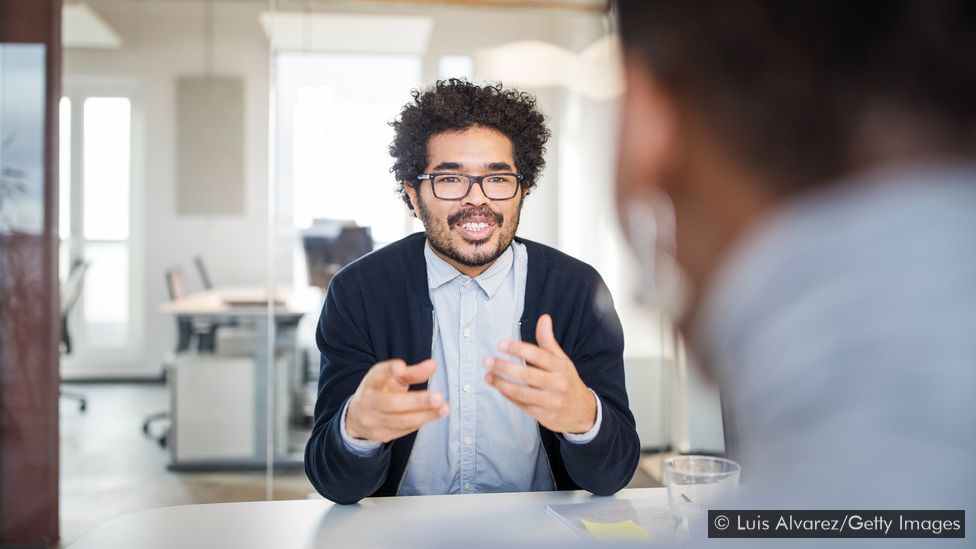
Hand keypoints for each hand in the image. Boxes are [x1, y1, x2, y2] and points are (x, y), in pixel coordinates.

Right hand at [346, 359, 449, 442]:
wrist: (357, 417)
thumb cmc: (380, 392)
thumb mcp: (392, 378)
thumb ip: (412, 372)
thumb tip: (433, 365)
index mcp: (371, 383)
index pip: (377, 375)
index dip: (388, 371)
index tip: (401, 367)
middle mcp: (368, 402)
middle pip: (392, 403)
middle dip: (417, 402)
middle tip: (437, 397)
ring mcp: (373, 421)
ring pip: (402, 420)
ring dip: (425, 415)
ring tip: (444, 409)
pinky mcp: (381, 435)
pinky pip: (405, 429)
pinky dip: (421, 421)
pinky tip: (433, 415)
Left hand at [484, 314, 596, 433]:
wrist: (584, 412)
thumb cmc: (568, 381)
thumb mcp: (562, 360)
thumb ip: (548, 341)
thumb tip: (544, 318)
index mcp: (561, 367)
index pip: (537, 355)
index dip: (518, 349)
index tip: (501, 344)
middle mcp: (557, 384)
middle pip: (527, 375)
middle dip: (504, 367)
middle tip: (488, 361)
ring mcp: (550, 401)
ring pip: (521, 393)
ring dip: (502, 384)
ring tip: (488, 376)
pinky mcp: (544, 416)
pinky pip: (522, 405)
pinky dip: (508, 396)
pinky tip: (499, 388)